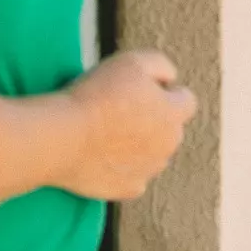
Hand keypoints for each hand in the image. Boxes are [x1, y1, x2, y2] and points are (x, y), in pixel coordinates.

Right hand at [60, 50, 197, 200]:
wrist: (64, 137)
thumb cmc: (97, 96)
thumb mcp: (133, 61)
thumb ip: (162, 65)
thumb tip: (169, 79)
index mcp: (173, 115)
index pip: (187, 101)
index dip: (165, 91)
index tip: (140, 89)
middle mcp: (168, 146)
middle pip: (170, 129)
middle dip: (154, 119)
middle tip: (121, 109)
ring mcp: (149, 171)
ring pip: (152, 153)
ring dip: (139, 144)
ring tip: (108, 132)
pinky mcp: (127, 189)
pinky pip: (133, 175)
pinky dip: (123, 167)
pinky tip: (102, 155)